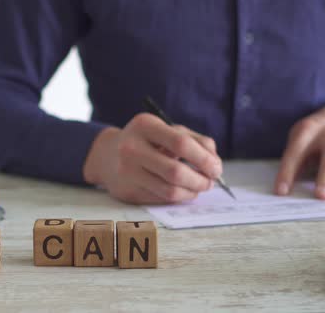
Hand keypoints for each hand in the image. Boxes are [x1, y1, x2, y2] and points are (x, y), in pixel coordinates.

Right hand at [83, 113, 222, 203]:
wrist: (108, 155)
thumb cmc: (148, 141)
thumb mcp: (168, 130)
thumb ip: (196, 141)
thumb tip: (214, 164)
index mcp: (145, 125)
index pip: (180, 143)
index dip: (203, 159)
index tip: (216, 168)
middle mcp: (131, 148)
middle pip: (175, 172)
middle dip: (200, 180)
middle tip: (210, 182)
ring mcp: (127, 171)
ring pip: (169, 191)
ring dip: (192, 192)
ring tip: (199, 187)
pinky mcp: (127, 191)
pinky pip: (161, 199)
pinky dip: (179, 197)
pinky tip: (183, 191)